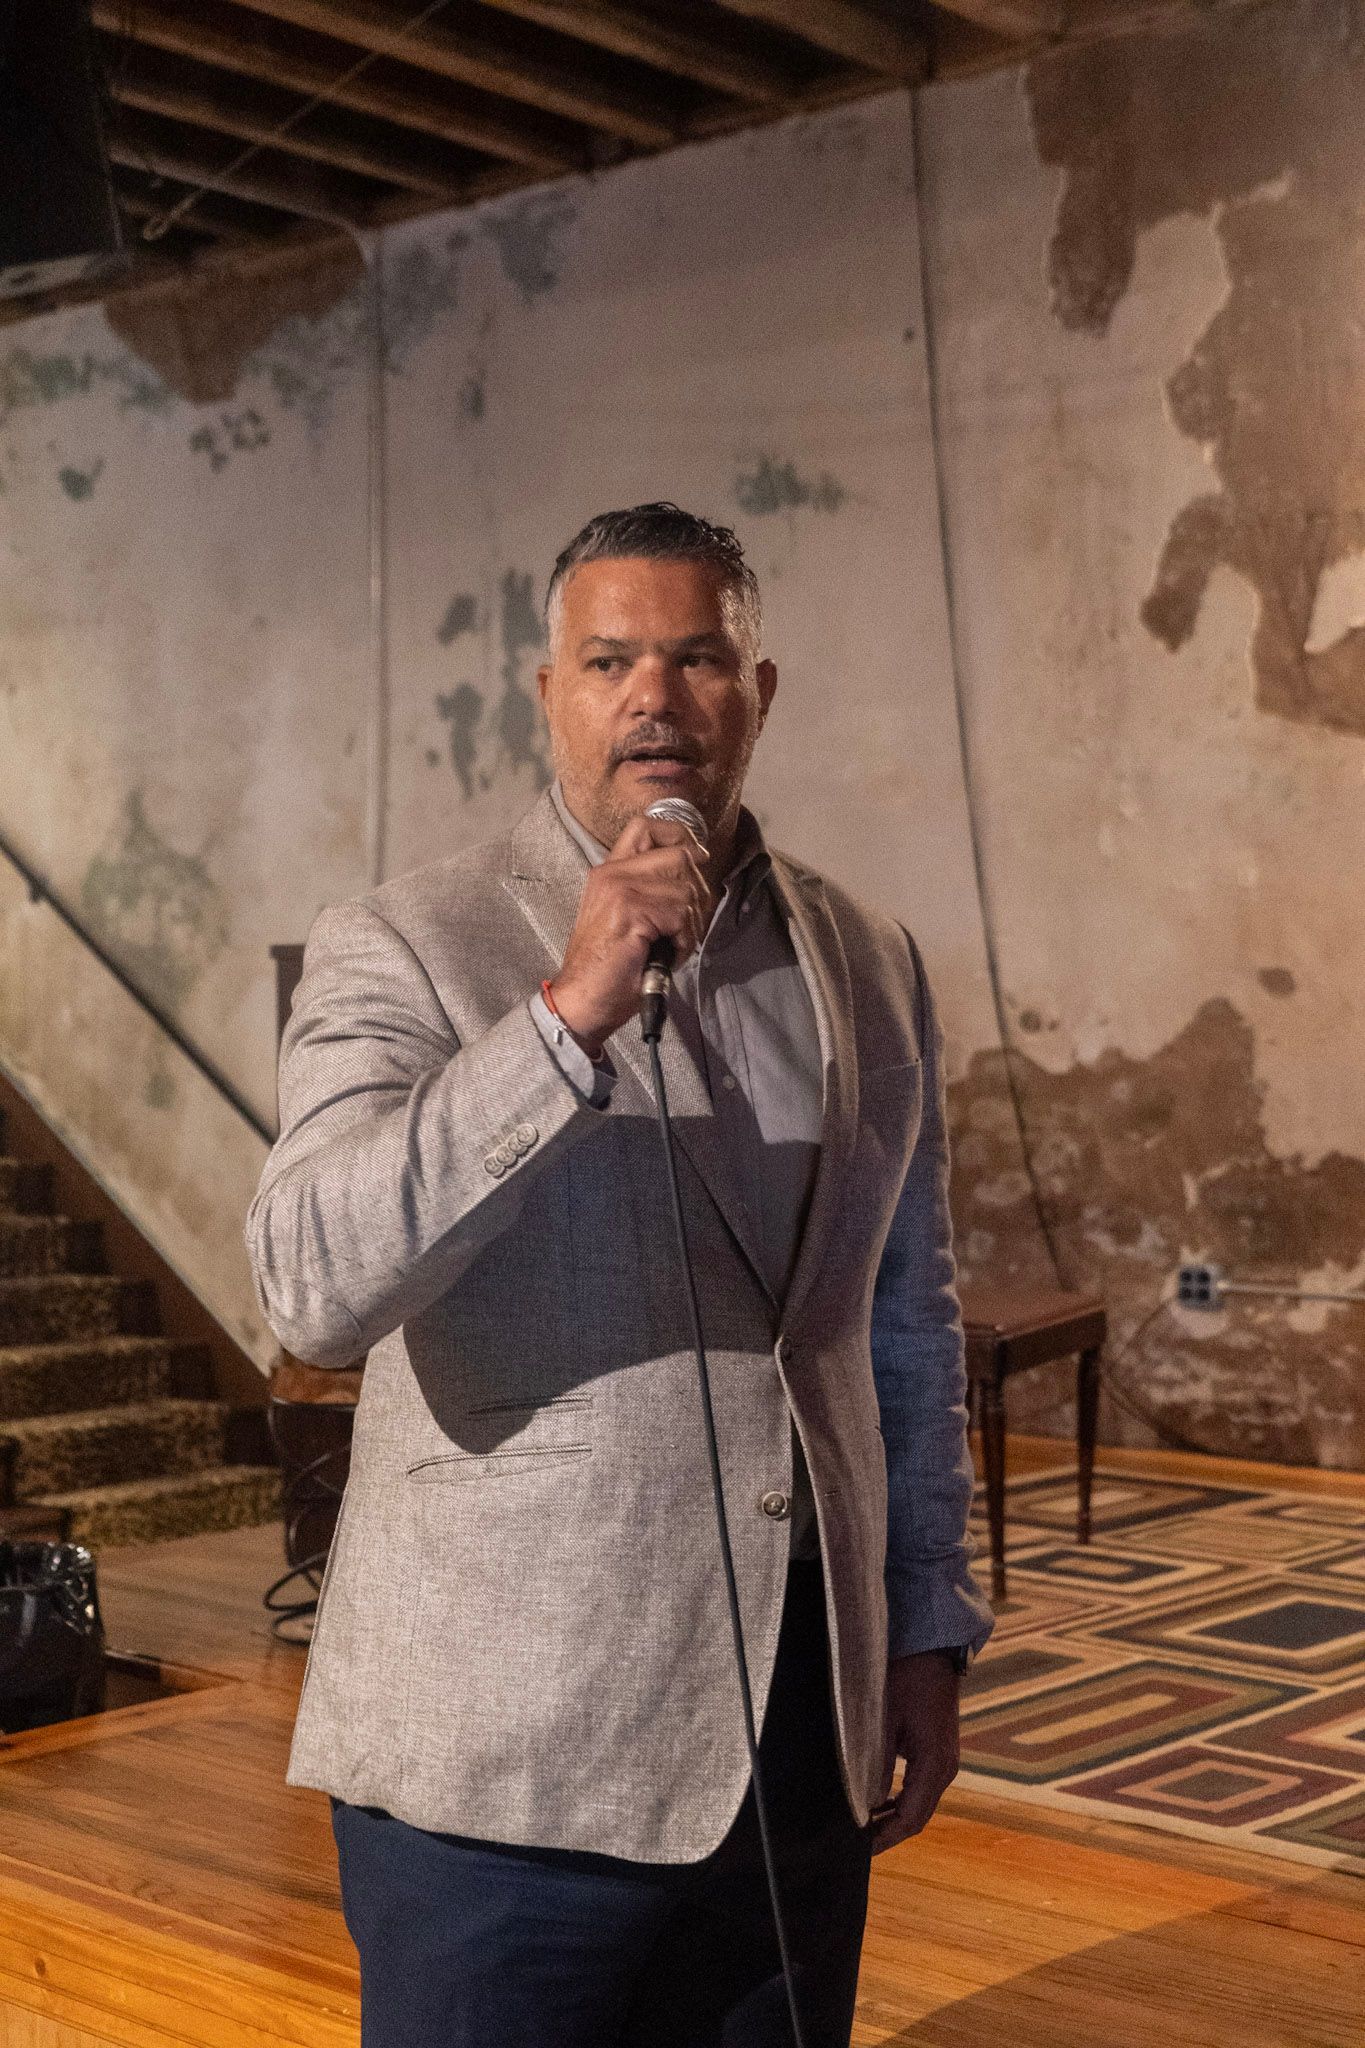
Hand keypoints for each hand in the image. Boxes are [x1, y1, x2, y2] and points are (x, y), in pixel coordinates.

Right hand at [548, 813, 710, 1051]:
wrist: (582, 1001)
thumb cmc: (610, 969)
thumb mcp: (628, 918)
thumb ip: (652, 888)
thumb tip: (697, 864)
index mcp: (609, 872)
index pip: (646, 826)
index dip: (680, 835)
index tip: (697, 858)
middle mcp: (612, 873)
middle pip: (681, 857)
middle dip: (695, 895)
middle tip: (679, 929)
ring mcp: (620, 889)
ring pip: (687, 889)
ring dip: (689, 925)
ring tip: (667, 946)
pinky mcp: (630, 910)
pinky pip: (681, 914)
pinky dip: (683, 941)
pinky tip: (664, 955)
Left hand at [870, 1650, 960, 1854]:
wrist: (932, 1650)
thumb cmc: (907, 1678)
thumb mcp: (885, 1719)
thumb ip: (877, 1763)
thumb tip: (865, 1802)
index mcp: (935, 1764)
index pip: (911, 1817)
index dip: (886, 1837)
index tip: (861, 1849)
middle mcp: (945, 1769)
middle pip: (917, 1816)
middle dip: (889, 1832)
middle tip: (857, 1845)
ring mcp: (944, 1761)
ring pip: (919, 1804)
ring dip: (894, 1818)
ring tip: (863, 1828)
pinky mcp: (938, 1753)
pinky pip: (920, 1788)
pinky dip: (900, 1801)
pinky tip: (878, 1803)